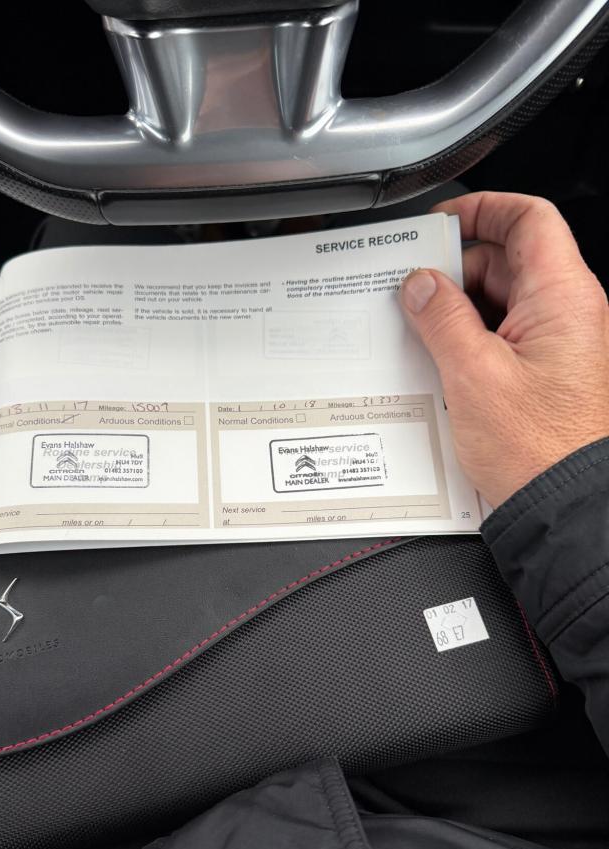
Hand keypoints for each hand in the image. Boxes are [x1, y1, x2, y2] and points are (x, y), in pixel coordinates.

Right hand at [399, 191, 608, 507]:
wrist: (565, 507)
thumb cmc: (541, 451)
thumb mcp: (474, 376)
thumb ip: (442, 319)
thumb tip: (421, 284)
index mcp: (563, 298)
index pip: (529, 219)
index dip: (483, 208)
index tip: (441, 221)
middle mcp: (568, 315)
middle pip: (508, 261)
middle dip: (456, 270)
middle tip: (411, 290)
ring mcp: (558, 345)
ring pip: (502, 302)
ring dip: (459, 310)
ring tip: (421, 332)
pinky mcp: (545, 374)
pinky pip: (503, 338)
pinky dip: (470, 340)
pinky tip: (440, 360)